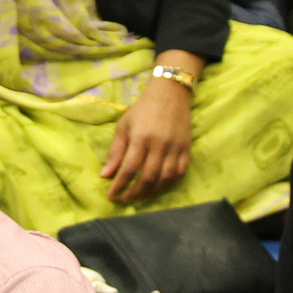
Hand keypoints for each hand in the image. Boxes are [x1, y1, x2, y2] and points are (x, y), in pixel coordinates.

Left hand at [102, 76, 193, 203]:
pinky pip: (180, 172)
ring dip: (152, 191)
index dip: (120, 185)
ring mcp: (175, 147)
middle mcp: (159, 144)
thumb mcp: (124, 125)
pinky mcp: (186, 148)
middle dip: (135, 193)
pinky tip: (160, 187)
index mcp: (141, 137)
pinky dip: (170, 183)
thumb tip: (105, 175)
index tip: (112, 196)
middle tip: (126, 199)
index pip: (129, 168)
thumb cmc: (143, 108)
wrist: (171, 93)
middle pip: (148, 177)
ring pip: (165, 178)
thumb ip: (116, 151)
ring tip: (141, 196)